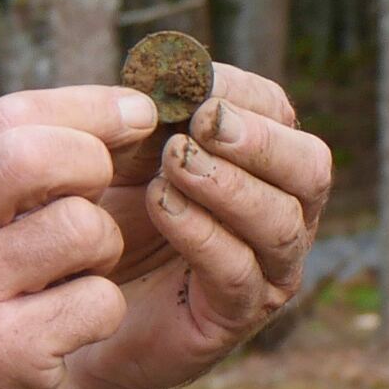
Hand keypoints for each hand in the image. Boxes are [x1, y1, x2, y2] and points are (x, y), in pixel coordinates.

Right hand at [0, 85, 158, 388]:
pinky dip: (104, 309)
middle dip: (96, 162)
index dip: (87, 107)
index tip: (139, 113)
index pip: (6, 116)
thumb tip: (119, 109)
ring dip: (105, 245)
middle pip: (34, 155)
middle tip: (109, 191)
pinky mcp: (0, 353)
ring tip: (82, 272)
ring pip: (79, 227)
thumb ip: (5, 174)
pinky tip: (74, 325)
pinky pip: (97, 300)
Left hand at [72, 64, 332, 388]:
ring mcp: (268, 270)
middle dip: (259, 141)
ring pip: (281, 223)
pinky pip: (237, 271)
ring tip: (173, 164)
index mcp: (264, 163)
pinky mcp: (237, 316)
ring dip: (227, 185)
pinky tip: (160, 204)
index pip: (281, 114)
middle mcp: (284, 214)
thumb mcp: (125, 156)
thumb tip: (162, 71)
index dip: (241, 92)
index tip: (191, 81)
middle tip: (203, 122)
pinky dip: (201, 232)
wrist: (78, 304)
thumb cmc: (109, 218)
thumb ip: (146, 118)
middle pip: (310, 169)